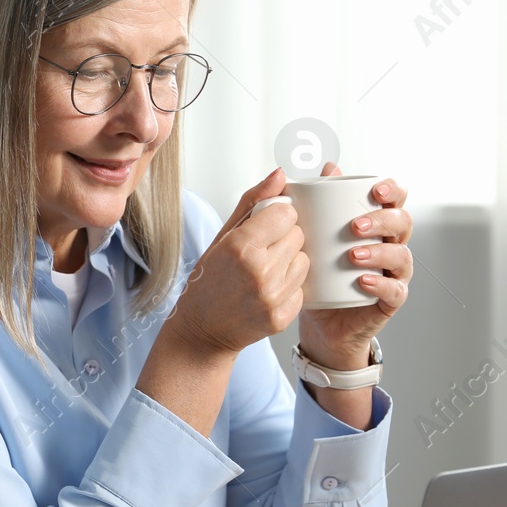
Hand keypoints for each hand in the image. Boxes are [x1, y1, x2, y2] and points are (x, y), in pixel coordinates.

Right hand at [166, 168, 308, 355]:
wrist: (202, 331)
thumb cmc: (208, 282)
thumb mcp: (222, 236)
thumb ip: (253, 201)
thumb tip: (280, 174)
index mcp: (241, 246)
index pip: (286, 213)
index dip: (276, 218)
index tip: (263, 228)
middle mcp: (260, 271)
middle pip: (298, 234)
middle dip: (283, 239)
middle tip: (261, 253)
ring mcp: (273, 296)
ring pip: (304, 260)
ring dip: (290, 262)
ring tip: (265, 272)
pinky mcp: (283, 316)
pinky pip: (303, 287)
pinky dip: (289, 287)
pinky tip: (268, 291)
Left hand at [297, 163, 412, 370]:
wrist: (320, 321)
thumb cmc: (319, 274)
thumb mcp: (315, 235)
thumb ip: (322, 201)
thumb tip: (329, 167)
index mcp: (377, 224)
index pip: (396, 199)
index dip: (392, 190)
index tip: (375, 190)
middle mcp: (391, 245)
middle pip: (403, 222)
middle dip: (382, 220)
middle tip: (354, 227)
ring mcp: (394, 273)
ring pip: (401, 255)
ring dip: (379, 252)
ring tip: (353, 255)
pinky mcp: (390, 300)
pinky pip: (395, 290)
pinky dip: (381, 284)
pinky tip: (363, 281)